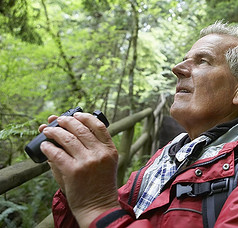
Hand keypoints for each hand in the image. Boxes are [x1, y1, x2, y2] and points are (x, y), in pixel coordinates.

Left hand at [40, 112, 119, 226]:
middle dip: (66, 121)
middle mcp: (100, 153)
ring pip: (68, 138)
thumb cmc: (99, 185)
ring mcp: (87, 162)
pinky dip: (48, 147)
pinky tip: (44, 146)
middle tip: (58, 120)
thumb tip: (68, 132)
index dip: (86, 117)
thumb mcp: (104, 164)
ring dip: (55, 132)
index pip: (99, 126)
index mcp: (110, 150)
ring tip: (47, 131)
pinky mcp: (73, 171)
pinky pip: (57, 153)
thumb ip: (91, 148)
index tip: (76, 114)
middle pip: (81, 129)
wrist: (98, 206)